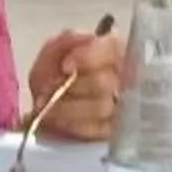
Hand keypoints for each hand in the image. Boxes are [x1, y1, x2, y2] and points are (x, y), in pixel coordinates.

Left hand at [23, 28, 127, 142]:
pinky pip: (96, 129)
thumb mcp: (52, 53)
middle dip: (71, 87)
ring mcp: (122, 107)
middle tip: (47, 90)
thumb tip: (85, 40)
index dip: (89, 57)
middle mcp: (125, 78)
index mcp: (113, 52)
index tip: (65, 66)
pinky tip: (58, 120)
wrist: (47, 106)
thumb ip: (64, 42)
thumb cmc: (55, 75)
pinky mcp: (114, 131)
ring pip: (101, 107)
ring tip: (47, 106)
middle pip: (104, 82)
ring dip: (67, 108)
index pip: (112, 49)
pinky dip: (72, 124)